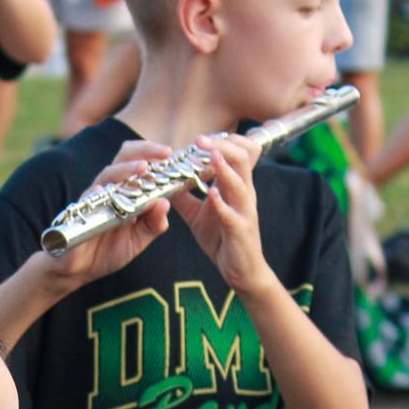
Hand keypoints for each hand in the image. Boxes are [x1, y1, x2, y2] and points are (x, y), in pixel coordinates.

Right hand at [39, 139, 172, 299]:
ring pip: (108, 174)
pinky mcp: (79, 213)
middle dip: (145, 151)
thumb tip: (165, 203)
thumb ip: (154, 223)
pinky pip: (87, 200)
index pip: (140, 162)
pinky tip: (104, 191)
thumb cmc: (109, 249)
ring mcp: (94, 198)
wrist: (80, 269)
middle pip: (124, 157)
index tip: (173, 153)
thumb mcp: (139, 238)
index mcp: (126, 190)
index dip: (155, 155)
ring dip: (126, 170)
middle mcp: (110, 188)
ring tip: (143, 168)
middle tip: (165, 153)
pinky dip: (96, 194)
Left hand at [169, 135, 271, 293]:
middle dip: (222, 146)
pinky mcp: (239, 231)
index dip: (221, 140)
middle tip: (200, 140)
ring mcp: (244, 211)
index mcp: (235, 186)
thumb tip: (165, 181)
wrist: (241, 271)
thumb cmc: (222, 239)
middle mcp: (243, 194)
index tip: (200, 136)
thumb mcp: (198, 214)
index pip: (237, 153)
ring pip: (241, 183)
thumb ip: (184, 197)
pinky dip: (222, 203)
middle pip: (242, 159)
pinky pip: (233, 214)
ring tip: (211, 155)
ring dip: (225, 169)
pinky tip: (212, 195)